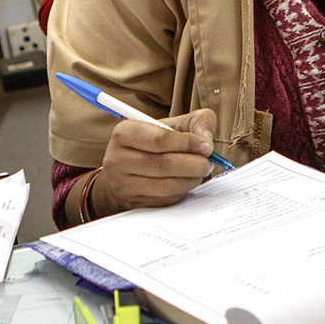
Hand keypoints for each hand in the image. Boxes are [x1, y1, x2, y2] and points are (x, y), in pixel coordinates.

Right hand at [94, 110, 217, 213]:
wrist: (129, 168)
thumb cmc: (154, 142)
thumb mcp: (174, 123)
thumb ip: (196, 122)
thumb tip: (206, 141)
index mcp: (124, 132)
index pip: (159, 139)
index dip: (188, 143)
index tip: (206, 146)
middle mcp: (117, 158)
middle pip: (164, 164)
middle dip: (194, 164)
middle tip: (207, 163)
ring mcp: (123, 184)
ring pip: (166, 185)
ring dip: (191, 179)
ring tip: (200, 172)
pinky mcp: (133, 202)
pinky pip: (165, 199)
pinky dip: (182, 191)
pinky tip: (186, 182)